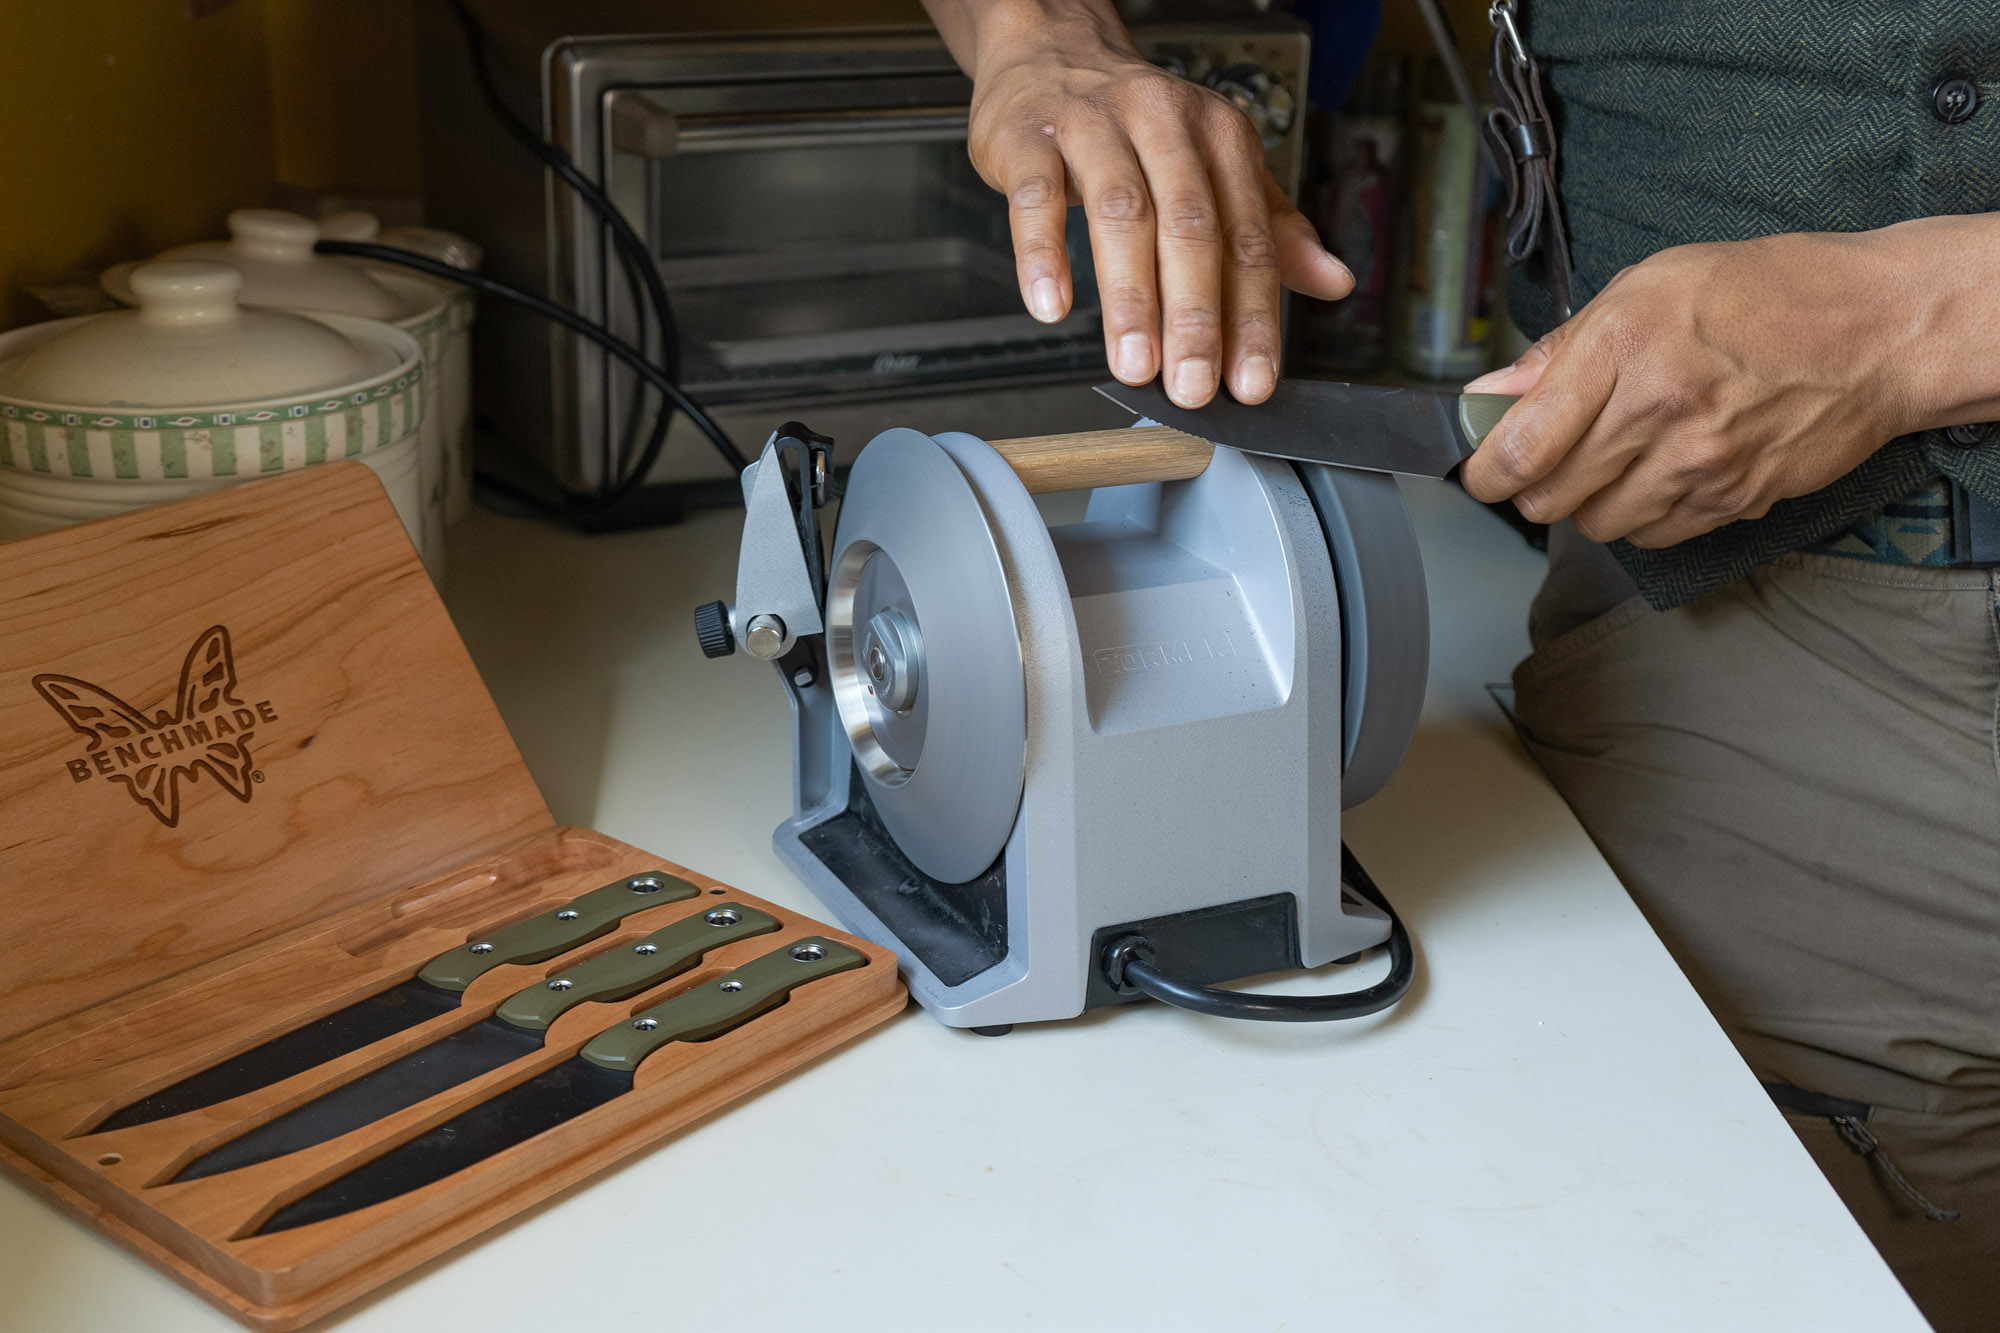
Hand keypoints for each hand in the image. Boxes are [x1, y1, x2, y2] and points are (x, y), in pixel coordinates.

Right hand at [934, 0, 1352, 407]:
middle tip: (1193, 383)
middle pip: (1189, 226)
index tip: (1251, 379)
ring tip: (1135, 365)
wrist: (1053, 53)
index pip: (1246, 237)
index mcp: (1220, 137)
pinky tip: (1052, 304)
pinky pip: (1037, 196)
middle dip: (1196, 315)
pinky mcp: (1029, 135)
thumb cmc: (1137, 125)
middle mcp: (1164, 122)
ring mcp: (1094, 125)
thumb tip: (1335, 282)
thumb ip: (1271, 228)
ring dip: (1130, 298)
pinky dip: (1044, 254)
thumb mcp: (1217, 166)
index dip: (1253, 314)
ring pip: (1120, 213)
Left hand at [1460, 229, 1945, 547]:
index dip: (1485, 472)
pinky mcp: (1732, 500)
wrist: (1877, 331)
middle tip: (1546, 460)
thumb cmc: (1764, 294)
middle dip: (1532, 488)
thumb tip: (1489, 397)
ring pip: (1596, 525)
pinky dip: (1639, 517)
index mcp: (1623, 346)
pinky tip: (1657, 475)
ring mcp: (1698, 464)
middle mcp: (1658, 410)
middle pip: (1549, 499)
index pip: (1520, 446)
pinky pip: (1652, 536)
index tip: (1482, 469)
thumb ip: (1559, 351)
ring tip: (1613, 459)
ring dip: (1587, 503)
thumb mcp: (1647, 286)